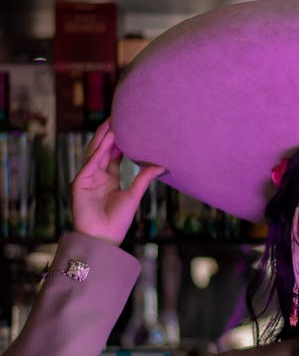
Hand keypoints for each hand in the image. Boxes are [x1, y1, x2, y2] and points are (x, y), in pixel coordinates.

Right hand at [71, 119, 164, 244]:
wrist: (103, 238)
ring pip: (95, 152)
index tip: (129, 125)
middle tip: (120, 116)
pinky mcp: (80, 183)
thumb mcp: (134, 195)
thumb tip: (162, 166)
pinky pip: (91, 163)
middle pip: (103, 149)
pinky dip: (100, 150)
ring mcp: (87, 178)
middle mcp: (97, 175)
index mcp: (109, 178)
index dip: (120, 140)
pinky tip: (109, 139)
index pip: (113, 154)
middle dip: (109, 133)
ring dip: (103, 137)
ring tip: (113, 121)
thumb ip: (144, 178)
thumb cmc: (117, 221)